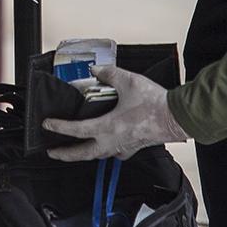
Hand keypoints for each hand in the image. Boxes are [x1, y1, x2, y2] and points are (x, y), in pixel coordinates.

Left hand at [43, 65, 188, 160]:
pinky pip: (115, 154)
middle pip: (83, 153)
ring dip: (84, 154)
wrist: (178, 117)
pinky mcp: (134, 148)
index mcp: (108, 127)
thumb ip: (108, 73)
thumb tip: (95, 70)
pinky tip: (105, 147)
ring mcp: (124, 147)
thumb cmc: (156, 103)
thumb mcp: (128, 81)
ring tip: (74, 150)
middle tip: (52, 152)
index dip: (59, 127)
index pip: (76, 130)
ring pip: (98, 156)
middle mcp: (113, 141)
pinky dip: (105, 152)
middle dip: (65, 154)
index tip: (47, 125)